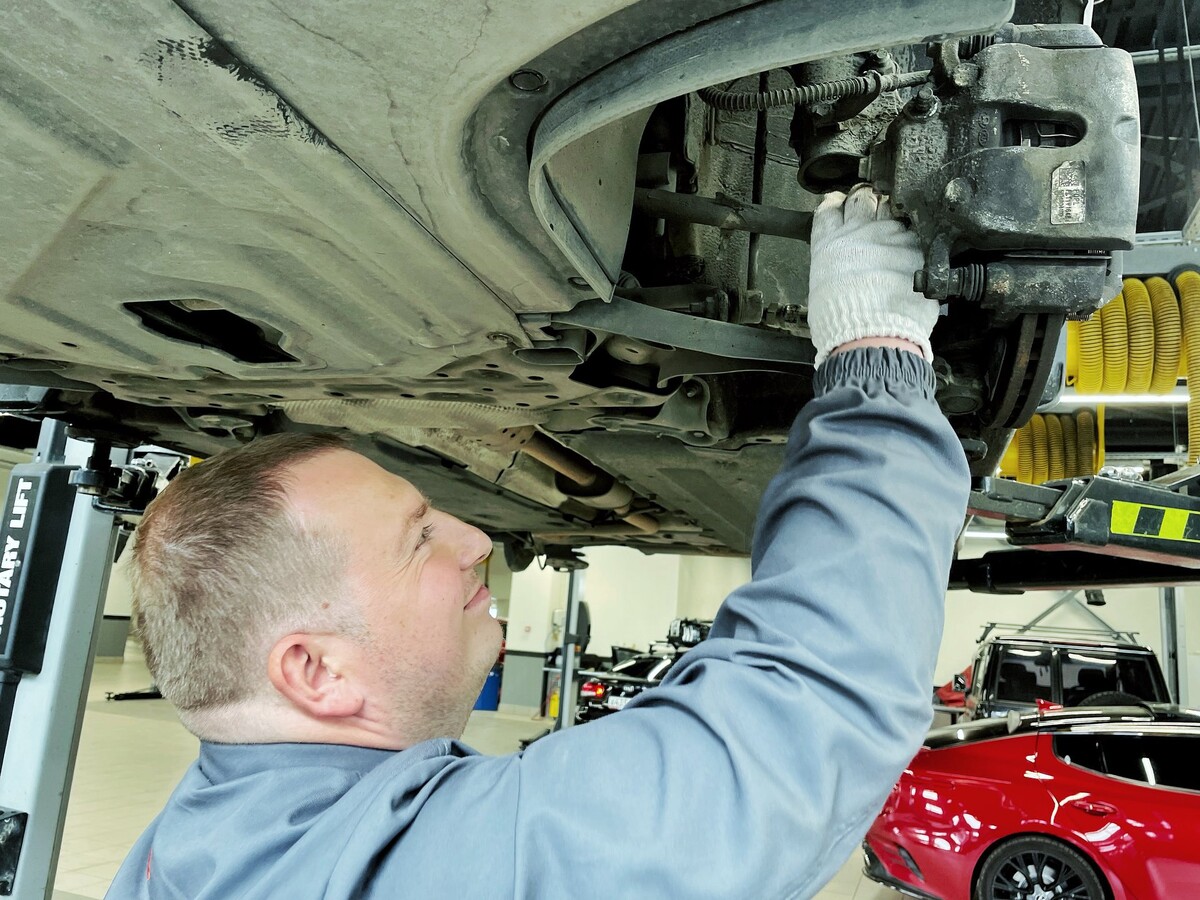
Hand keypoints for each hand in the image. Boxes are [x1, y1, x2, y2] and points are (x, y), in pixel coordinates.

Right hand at [806, 186, 938, 365]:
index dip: (836, 204)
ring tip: (891, 242)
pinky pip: (916, 236)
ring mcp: (890, 236)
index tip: (840, 206)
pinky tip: (909, 260)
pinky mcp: (916, 248)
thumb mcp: (821, 291)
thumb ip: (834, 267)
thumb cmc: (842, 322)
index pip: (829, 209)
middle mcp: (858, 232)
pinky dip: (913, 244)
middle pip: (862, 199)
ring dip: (892, 221)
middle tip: (869, 212)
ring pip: (893, 213)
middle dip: (866, 201)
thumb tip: (842, 267)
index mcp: (829, 244)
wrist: (870, 334)